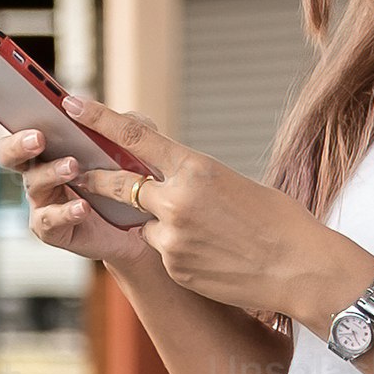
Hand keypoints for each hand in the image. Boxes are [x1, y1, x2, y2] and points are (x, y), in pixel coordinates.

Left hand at [4, 93, 368, 325]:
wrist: (302, 269)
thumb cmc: (280, 220)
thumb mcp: (235, 184)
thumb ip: (194, 179)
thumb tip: (167, 180)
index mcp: (196, 168)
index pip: (135, 137)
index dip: (98, 118)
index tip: (71, 104)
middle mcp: (177, 201)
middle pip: (120, 186)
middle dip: (98, 180)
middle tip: (79, 172)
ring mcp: (172, 238)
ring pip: (146, 225)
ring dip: (163, 226)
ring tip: (212, 235)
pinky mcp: (174, 268)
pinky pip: (164, 253)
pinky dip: (181, 251)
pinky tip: (216, 257)